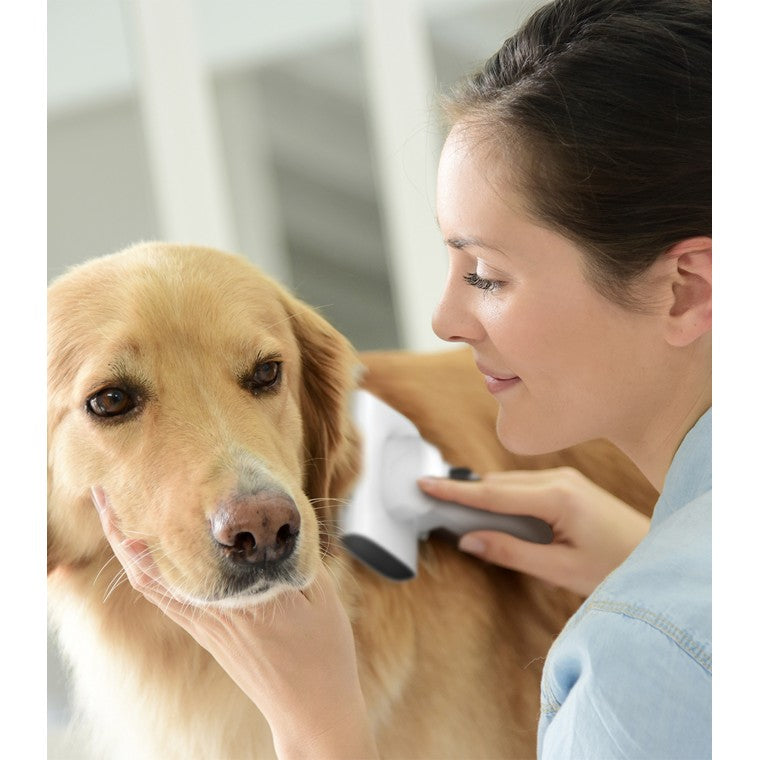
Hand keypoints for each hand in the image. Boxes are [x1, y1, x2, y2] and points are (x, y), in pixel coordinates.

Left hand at [91, 487, 377, 759]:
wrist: (310, 710)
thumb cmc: (322, 655)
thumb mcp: (320, 595)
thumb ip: (296, 553)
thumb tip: (280, 515)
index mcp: (242, 597)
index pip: (186, 554)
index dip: (154, 522)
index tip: (141, 487)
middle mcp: (213, 612)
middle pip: (148, 569)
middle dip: (122, 529)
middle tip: (105, 494)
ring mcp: (205, 626)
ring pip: (150, 584)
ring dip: (127, 550)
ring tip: (116, 515)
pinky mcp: (207, 634)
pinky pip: (166, 599)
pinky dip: (148, 572)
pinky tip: (147, 554)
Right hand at [418, 467, 649, 596]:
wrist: (658, 557)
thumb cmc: (614, 569)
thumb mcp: (560, 569)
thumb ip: (511, 552)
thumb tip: (468, 540)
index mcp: (558, 497)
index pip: (493, 492)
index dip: (455, 491)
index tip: (423, 483)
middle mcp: (560, 479)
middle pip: (498, 482)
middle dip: (464, 491)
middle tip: (429, 499)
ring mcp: (565, 478)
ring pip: (510, 482)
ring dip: (483, 494)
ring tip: (453, 509)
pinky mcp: (568, 485)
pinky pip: (524, 485)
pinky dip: (502, 496)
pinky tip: (491, 511)